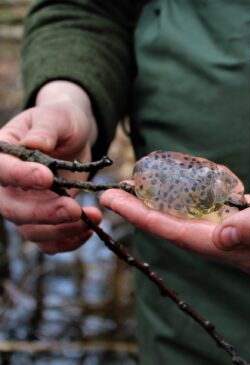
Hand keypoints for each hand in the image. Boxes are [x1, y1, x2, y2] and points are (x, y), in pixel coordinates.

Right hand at [0, 81, 101, 253]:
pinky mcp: (46, 216)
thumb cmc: (61, 121)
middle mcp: (10, 185)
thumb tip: (35, 144)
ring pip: (32, 230)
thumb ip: (46, 130)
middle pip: (13, 209)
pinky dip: (68, 241)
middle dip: (44, 213)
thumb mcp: (56, 117)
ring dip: (62, 230)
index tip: (47, 177)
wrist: (74, 136)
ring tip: (93, 218)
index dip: (20, 177)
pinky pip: (49, 240)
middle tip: (74, 208)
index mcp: (5, 155)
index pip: (1, 170)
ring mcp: (27, 204)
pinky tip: (89, 230)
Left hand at [100, 124, 249, 273]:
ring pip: (188, 228)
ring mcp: (243, 234)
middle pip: (181, 235)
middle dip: (145, 218)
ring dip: (158, 214)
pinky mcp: (244, 218)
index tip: (116, 204)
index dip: (148, 222)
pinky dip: (179, 208)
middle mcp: (243, 247)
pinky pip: (202, 218)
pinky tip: (163, 199)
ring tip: (129, 199)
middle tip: (112, 199)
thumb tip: (224, 241)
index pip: (187, 238)